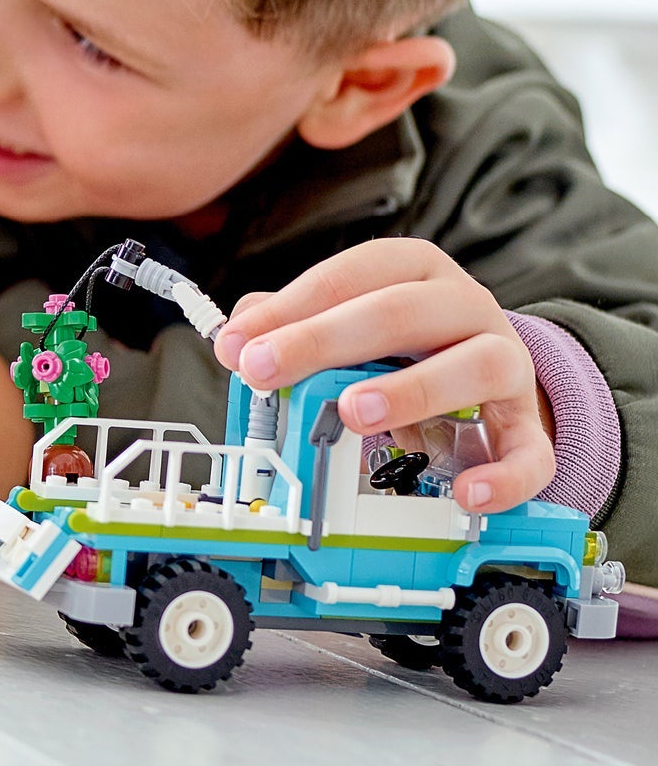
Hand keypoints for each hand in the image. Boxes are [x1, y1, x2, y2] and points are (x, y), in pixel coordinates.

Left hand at [211, 239, 552, 511]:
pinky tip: (465, 494)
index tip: (237, 346)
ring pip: (475, 366)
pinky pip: (528, 450)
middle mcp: (465, 306)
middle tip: (266, 369)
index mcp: (414, 271)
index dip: (288, 309)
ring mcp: (506, 361)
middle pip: (400, 312)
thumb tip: (236, 338)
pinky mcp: (528, 422)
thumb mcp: (350, 322)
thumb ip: (293, 325)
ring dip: (411, 391)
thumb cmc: (407, 346)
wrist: (491, 376)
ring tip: (353, 414)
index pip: (349, 276)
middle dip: (324, 340)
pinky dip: (502, 476)